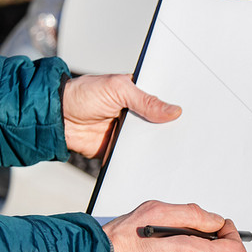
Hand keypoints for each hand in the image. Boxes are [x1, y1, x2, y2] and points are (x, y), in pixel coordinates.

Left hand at [62, 74, 180, 158]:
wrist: (57, 118)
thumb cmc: (82, 94)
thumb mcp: (117, 89)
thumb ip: (146, 101)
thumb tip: (173, 110)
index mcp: (138, 94)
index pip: (164, 101)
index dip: (177, 107)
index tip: (194, 113)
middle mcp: (137, 114)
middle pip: (161, 124)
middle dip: (172, 129)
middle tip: (189, 134)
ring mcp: (129, 133)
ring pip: (151, 141)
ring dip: (160, 146)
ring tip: (176, 150)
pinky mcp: (120, 149)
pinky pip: (136, 156)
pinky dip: (144, 159)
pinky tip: (156, 161)